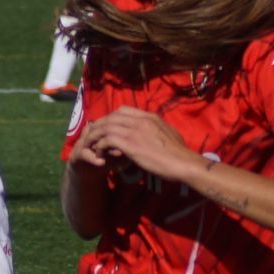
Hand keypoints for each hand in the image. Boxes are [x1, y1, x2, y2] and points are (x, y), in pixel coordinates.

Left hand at [78, 107, 203, 184]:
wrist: (183, 163)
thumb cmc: (180, 153)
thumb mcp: (170, 134)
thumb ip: (158, 129)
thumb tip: (155, 131)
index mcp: (150, 116)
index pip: (123, 110)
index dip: (111, 117)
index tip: (106, 127)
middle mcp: (141, 120)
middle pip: (111, 117)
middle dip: (99, 125)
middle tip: (93, 135)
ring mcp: (135, 131)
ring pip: (106, 127)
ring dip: (95, 136)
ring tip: (90, 145)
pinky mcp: (130, 144)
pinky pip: (107, 140)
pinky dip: (100, 146)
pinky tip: (98, 154)